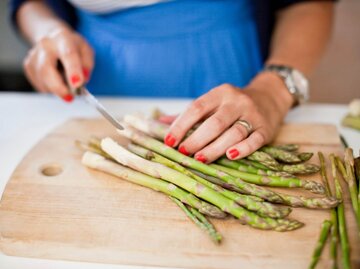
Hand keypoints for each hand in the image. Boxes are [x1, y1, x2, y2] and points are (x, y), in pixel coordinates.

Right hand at [23, 25, 93, 101]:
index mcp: (63, 38)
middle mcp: (45, 45)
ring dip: (55, 90)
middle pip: (46, 69)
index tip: (77, 84)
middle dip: (58, 87)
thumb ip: (87, 64)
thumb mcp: (86, 51)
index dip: (73, 71)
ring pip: (42, 79)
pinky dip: (50, 89)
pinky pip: (38, 84)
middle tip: (69, 97)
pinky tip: (57, 84)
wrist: (54, 39)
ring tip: (66, 89)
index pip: (68, 54)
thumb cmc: (73, 47)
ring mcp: (34, 55)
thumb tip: (83, 79)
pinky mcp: (29, 66)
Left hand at [164, 72, 293, 162]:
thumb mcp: (212, 103)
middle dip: (196, 139)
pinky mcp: (265, 129)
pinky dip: (243, 149)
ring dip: (215, 148)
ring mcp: (253, 115)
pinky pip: (254, 140)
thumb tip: (158, 123)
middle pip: (214, 122)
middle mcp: (236, 101)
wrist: (269, 97)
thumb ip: (188, 115)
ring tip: (200, 159)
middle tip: (183, 153)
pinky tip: (230, 156)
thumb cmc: (232, 105)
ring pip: (233, 132)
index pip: (196, 108)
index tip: (169, 141)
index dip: (181, 125)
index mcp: (219, 93)